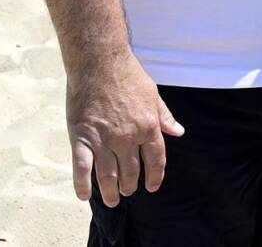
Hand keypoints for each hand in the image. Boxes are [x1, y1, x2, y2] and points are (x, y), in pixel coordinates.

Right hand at [66, 51, 184, 207]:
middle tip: (127, 190)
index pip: (155, 161)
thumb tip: (179, 132)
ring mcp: (104, 139)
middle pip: (131, 171)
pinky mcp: (82, 137)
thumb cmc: (128, 75)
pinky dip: (82, 185)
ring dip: (111, 191)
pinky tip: (84, 196)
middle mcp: (128, 137)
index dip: (154, 177)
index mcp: (148, 126)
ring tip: (112, 199)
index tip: (151, 187)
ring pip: (108, 176)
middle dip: (130, 185)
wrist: (99, 61)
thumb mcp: (153, 94)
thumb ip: (165, 116)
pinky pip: (81, 168)